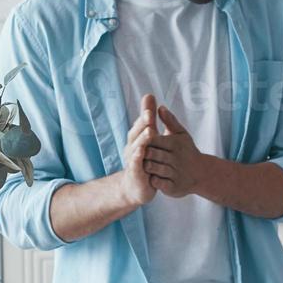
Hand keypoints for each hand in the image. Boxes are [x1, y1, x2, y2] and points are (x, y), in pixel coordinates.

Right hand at [117, 94, 158, 208]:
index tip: (150, 103)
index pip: (140, 124)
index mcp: (136, 139)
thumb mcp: (149, 136)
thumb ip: (149, 118)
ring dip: (143, 139)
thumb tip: (149, 95)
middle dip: (142, 124)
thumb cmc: (144, 159)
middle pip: (136, 133)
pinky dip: (139, 158)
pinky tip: (142, 152)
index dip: (145, 114)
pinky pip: (136, 164)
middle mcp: (132, 148)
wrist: (137, 187)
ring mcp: (133, 160)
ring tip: (150, 131)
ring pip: (137, 147)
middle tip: (149, 114)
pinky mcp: (136, 173)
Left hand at [144, 104, 206, 197]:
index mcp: (175, 144)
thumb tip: (160, 107)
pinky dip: (153, 180)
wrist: (201, 173)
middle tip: (136, 152)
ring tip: (141, 164)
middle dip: (144, 153)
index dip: (145, 139)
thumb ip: (170, 121)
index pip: (155, 139)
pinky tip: (149, 177)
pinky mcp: (174, 187)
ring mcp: (175, 173)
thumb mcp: (181, 135)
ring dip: (146, 167)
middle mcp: (176, 159)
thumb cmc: (187, 151)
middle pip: (153, 154)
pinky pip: (160, 183)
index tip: (138, 138)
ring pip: (155, 169)